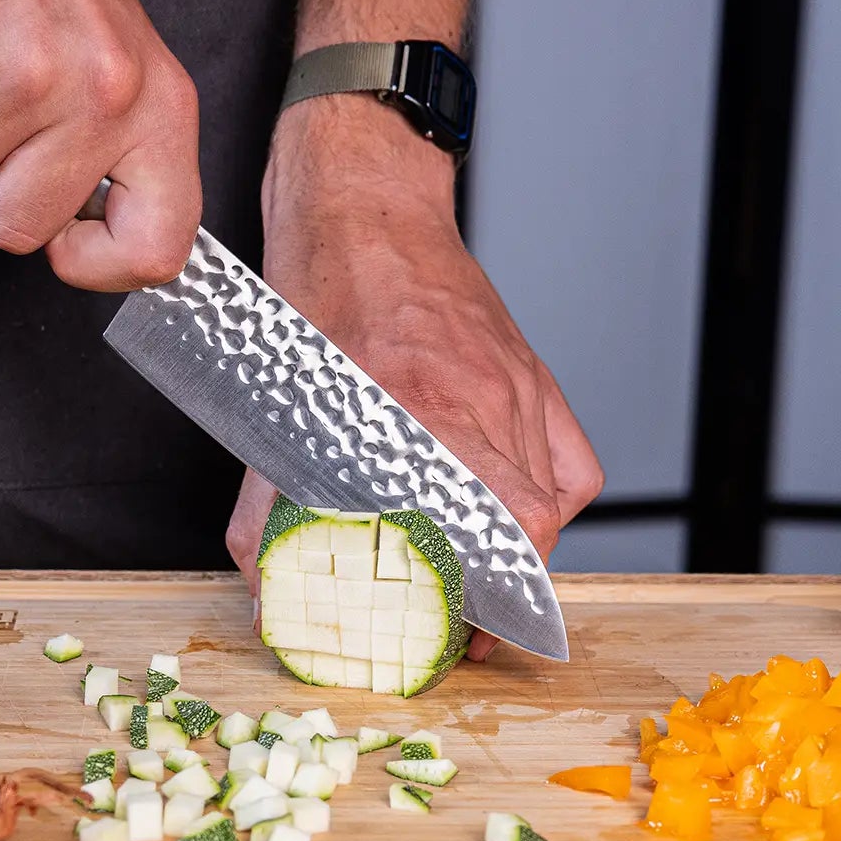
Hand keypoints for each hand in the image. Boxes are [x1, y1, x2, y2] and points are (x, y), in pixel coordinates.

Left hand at [225, 98, 603, 659]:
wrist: (364, 208)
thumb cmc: (320, 298)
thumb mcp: (277, 407)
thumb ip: (269, 508)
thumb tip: (269, 591)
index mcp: (427, 409)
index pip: (507, 528)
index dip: (498, 597)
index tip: (468, 632)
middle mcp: (487, 400)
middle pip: (534, 526)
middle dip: (506, 589)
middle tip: (466, 621)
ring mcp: (520, 386)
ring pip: (554, 499)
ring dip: (523, 548)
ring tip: (482, 577)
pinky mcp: (533, 375)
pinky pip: (572, 462)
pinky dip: (551, 498)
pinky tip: (512, 511)